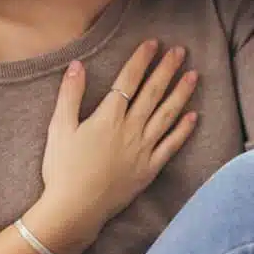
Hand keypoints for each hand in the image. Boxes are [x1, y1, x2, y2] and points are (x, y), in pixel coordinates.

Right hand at [41, 40, 198, 230]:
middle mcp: (130, 129)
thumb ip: (70, 95)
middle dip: (167, 69)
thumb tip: (77, 65)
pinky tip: (193, 117)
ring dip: (181, 94)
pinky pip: (171, 146)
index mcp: (108, 117)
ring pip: (167, 115)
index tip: (153, 44)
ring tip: (194, 75)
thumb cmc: (63, 169)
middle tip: (180, 51)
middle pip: (153, 93)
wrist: (75, 209)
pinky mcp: (149, 170)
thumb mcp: (59, 128)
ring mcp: (143, 150)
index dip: (141, 60)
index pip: (129, 80)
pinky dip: (183, 131)